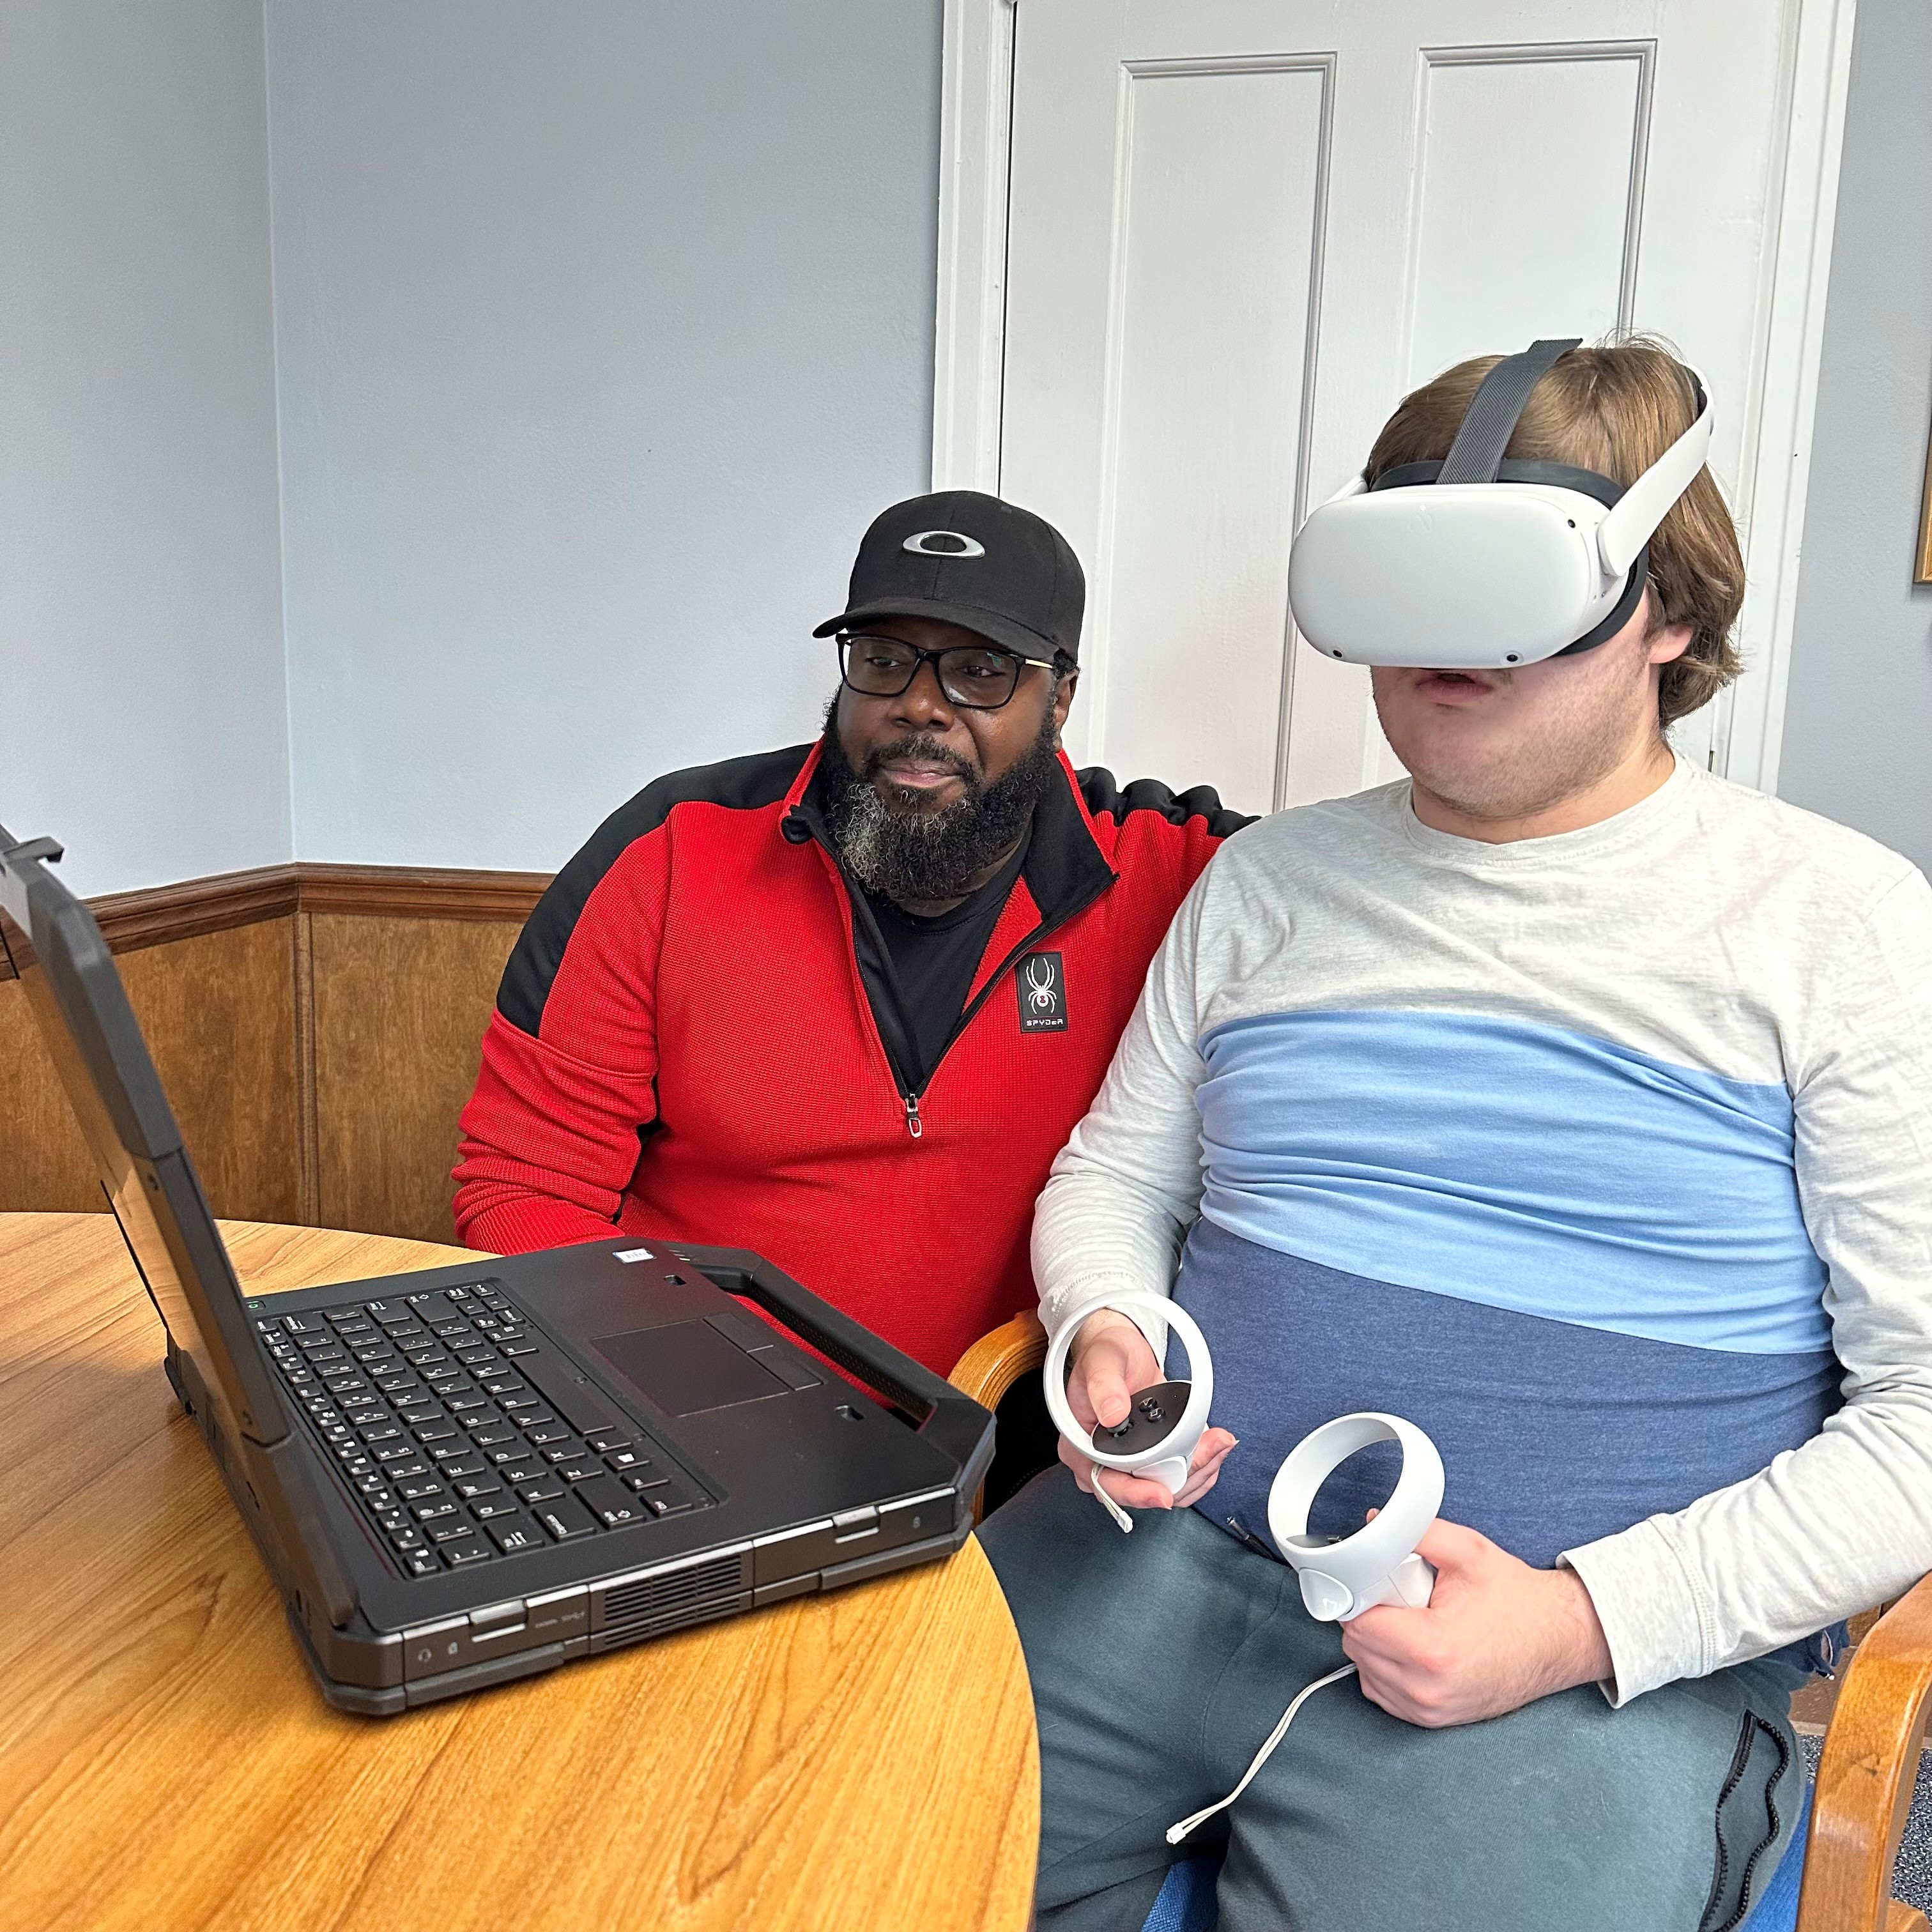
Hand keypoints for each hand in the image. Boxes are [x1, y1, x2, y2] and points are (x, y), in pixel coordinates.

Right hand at [1057, 1308, 1236, 1510]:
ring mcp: (1129, 1464)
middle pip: (1142, 1490)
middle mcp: (1102, 1462)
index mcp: (1079, 1446)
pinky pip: (1177, 1478)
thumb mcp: (1101, 1361)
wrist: (1122, 1351)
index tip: (1163, 1494)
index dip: (1136, 1493)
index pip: (1106, 1483)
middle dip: (1182, 1477)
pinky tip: (1213, 1448)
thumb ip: (1104, 1386)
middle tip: (1210, 1450)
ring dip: (1198, 1472)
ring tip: (1218, 1444)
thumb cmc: (1104, 1354)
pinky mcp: (1152, 1459)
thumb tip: (1115, 1415)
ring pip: (1166, 1488)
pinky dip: (1201, 1468)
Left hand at [1340, 1516, 1613, 1726]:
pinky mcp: (1432, 1721)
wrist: (1556, 1640)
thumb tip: (1373, 1522)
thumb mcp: (1468, 1551)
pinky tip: (1414, 1645)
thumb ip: (1416, 1532)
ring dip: (1377, 1643)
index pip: (1358, 1623)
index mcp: (1431, 1649)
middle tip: (1405, 1599)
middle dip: (1371, 1615)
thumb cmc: (1516, 1600)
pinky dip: (1387, 1668)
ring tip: (1416, 1622)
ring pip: (1365, 1670)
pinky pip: (1382, 1691)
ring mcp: (1429, 1711)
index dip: (1362, 1596)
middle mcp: (1426, 1689)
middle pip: (1357, 1646)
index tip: (1378, 1584)